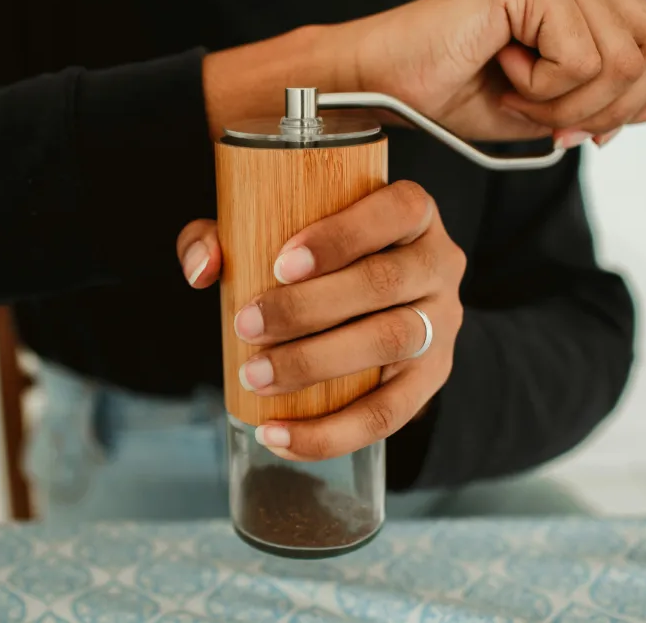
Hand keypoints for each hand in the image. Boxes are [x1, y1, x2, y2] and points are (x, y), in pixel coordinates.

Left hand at [177, 181, 464, 460]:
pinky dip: (330, 433)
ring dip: (315, 364)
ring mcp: (442, 324)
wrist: (372, 301)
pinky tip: (277, 436)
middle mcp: (439, 264)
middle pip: (383, 283)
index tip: (281, 264)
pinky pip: (389, 414)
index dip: (341, 237)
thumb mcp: (273, 230)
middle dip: (308, 309)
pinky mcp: (431, 379)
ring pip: (390, 343)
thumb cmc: (314, 257)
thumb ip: (224, 234)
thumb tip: (204, 268)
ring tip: (255, 377)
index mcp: (412, 213)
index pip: (395, 210)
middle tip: (247, 325)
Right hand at [342, 0, 645, 145]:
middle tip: (532, 105)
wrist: (385, 84)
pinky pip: (581, 59)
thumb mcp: (553, 111)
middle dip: (597, 106)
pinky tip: (499, 65)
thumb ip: (623, 102)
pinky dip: (539, 87)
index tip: (566, 121)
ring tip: (511, 85)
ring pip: (621, 62)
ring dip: (561, 101)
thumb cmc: (451, 93)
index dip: (626, 100)